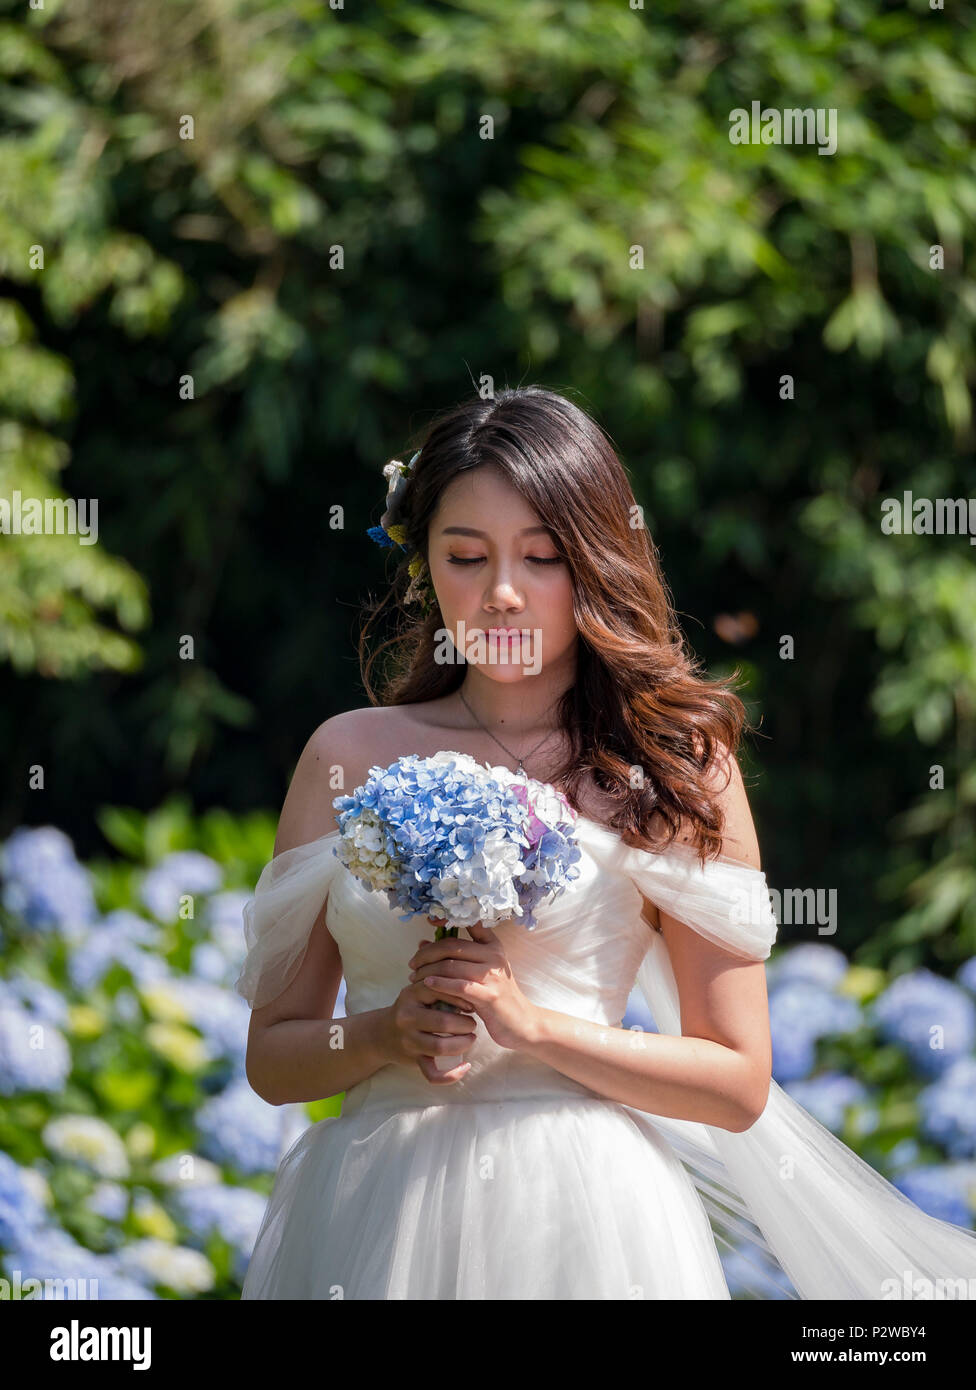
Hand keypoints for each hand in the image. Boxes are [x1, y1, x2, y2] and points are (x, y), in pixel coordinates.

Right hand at [382, 975, 478, 1085]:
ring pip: (440, 1047)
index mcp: (411, 996)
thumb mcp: (419, 993)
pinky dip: (452, 1075)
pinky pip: (433, 1074)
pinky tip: (465, 1066)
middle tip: (472, 1024)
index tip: (471, 1005)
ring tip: (471, 1038)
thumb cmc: (410, 1010)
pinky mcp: (413, 1060)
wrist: (382, 1034)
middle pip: (443, 1022)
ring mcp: (409, 1041)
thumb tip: (472, 996)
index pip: (440, 992)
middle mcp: (407, 1018)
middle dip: (465, 1024)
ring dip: (463, 1044)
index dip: (461, 998)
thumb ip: (441, 989)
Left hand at [408, 917, 540, 1053]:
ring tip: (415, 977)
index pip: (468, 925)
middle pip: (452, 946)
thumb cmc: (495, 996)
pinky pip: (459, 986)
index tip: (431, 921)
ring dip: (428, 971)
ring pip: (451, 965)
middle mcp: (494, 956)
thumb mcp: (479, 972)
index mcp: (493, 946)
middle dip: (427, 954)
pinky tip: (427, 984)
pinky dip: (440, 984)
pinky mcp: (489, 996)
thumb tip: (423, 943)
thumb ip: (454, 957)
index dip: (448, 919)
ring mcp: (493, 975)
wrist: (521, 1023)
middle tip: (412, 963)